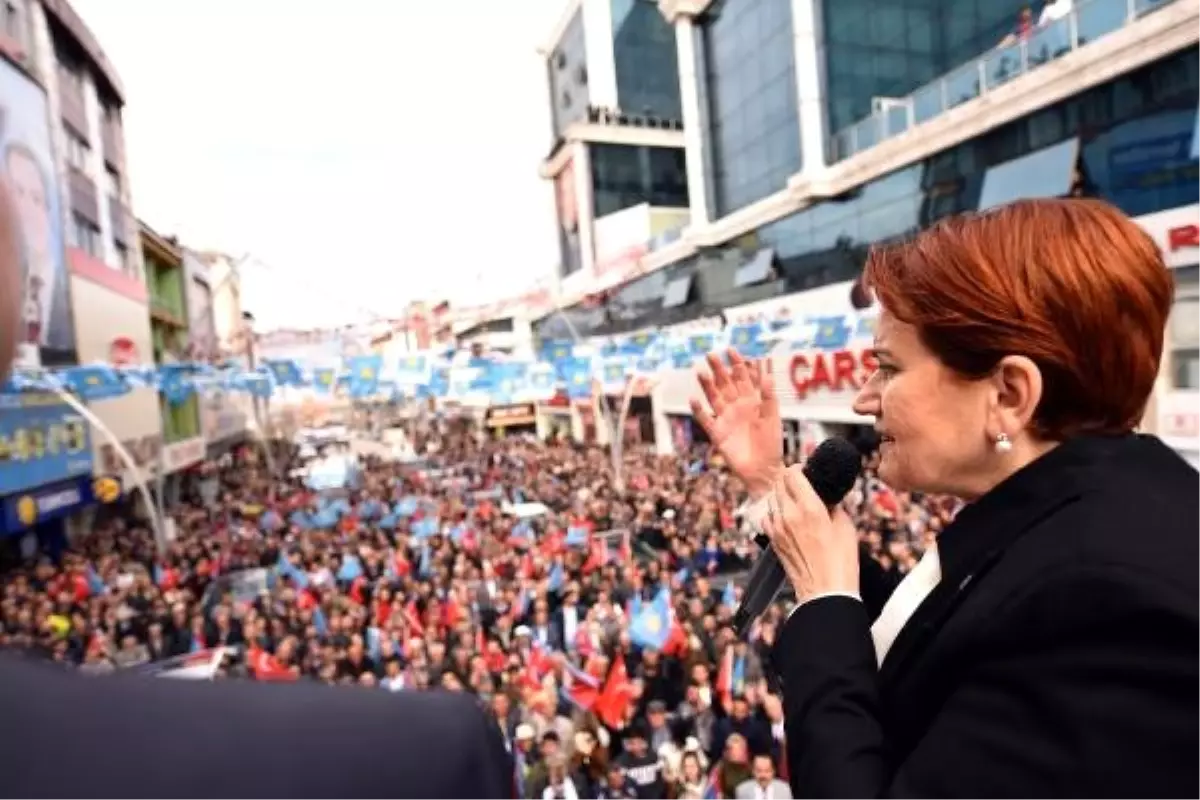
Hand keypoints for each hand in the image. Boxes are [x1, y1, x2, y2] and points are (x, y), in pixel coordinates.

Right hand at [691, 350, 782, 497]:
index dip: (737, 364)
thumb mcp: (772, 419)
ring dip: (707, 385)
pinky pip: (705, 419)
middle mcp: (736, 407)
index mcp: (751, 401)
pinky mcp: (717, 434)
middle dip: (718, 369)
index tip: (730, 350)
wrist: (764, 471)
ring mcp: (725, 419)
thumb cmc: (771, 445)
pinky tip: (693, 400)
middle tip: (710, 355)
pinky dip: (699, 410)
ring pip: (714, 397)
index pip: (743, 378)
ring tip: (700, 372)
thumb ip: (768, 398)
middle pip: (725, 384)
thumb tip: (768, 376)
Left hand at [762, 464, 859, 601]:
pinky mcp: (772, 540)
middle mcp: (789, 515)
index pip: (793, 474)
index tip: (806, 470)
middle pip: (779, 483)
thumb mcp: (845, 526)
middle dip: (790, 479)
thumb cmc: (840, 562)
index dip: (799, 468)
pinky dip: (775, 511)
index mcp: (810, 508)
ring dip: (782, 494)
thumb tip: (827, 496)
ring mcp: (777, 528)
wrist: (825, 591)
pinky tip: (786, 517)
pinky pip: (767, 516)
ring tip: (796, 500)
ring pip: (772, 498)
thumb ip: (834, 505)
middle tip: (802, 483)